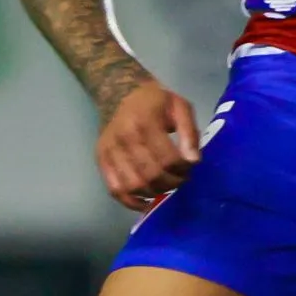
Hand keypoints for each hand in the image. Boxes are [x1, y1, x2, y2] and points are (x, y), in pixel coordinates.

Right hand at [97, 76, 202, 210]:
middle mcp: (124, 138)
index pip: (168, 159)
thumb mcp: (179, 107)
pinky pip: (115, 190)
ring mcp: (110, 151)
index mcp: (145, 122)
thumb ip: (189, 132)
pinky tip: (146, 201)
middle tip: (181, 178)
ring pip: (134, 186)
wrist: (119, 93)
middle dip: (172, 182)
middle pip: (152, 175)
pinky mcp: (101, 160)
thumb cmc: (154, 101)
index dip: (183, 169)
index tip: (190, 167)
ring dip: (155, 192)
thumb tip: (194, 161)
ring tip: (166, 185)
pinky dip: (131, 202)